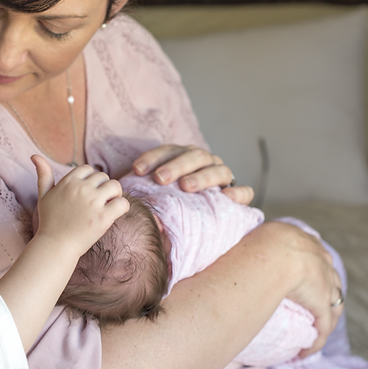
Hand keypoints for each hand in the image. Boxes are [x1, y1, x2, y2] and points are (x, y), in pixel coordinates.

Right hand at [32, 155, 129, 254]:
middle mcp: (81, 188)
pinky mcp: (103, 217)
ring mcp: (93, 202)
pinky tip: (114, 214)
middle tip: (98, 203)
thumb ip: (43, 174)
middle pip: (103, 177)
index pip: (88, 169)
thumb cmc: (50, 221)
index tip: (87, 194)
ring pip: (116, 186)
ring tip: (108, 206)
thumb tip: (34, 155)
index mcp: (68, 181)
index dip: (91, 180)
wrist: (55, 246)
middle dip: (103, 188)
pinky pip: (123, 203)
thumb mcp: (44, 195)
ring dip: (115, 195)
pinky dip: (122, 207)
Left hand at [132, 144, 253, 204]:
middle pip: (193, 156)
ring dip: (202, 176)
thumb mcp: (155, 194)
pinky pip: (244, 192)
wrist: (200, 218)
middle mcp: (205, 161)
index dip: (152, 157)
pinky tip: (227, 197)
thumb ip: (142, 193)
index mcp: (183, 156)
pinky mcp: (239, 195)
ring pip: (218, 170)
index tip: (137, 170)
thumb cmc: (170, 201)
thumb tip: (123, 197)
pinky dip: (238, 193)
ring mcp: (223, 175)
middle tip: (160, 178)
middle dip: (175, 166)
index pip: (168, 150)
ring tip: (187, 186)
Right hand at [251, 221, 342, 356]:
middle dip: (327, 297)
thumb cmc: (259, 244)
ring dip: (324, 322)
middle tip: (314, 312)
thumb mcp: (262, 237)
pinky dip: (316, 341)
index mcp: (306, 242)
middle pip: (331, 282)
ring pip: (333, 307)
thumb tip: (243, 250)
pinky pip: (323, 327)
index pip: (317, 258)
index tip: (306, 282)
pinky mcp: (322, 303)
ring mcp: (325, 282)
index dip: (314, 271)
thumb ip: (261, 244)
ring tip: (313, 336)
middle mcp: (321, 260)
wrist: (276, 253)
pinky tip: (304, 353)